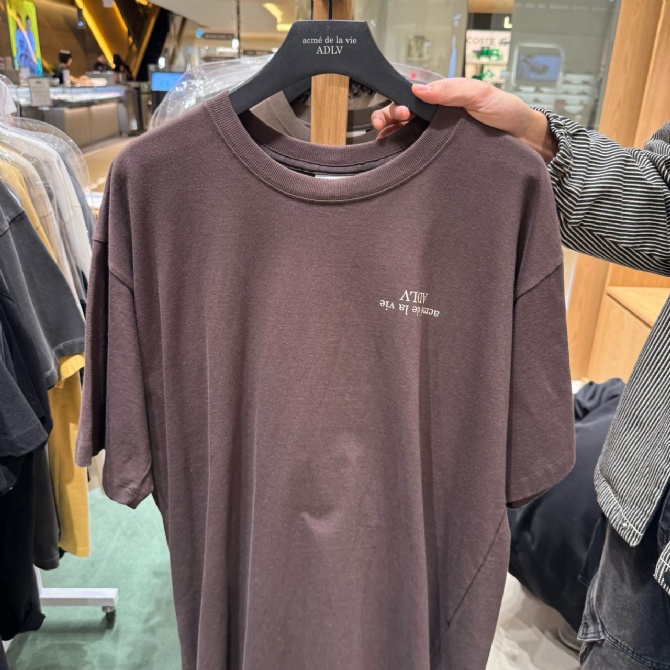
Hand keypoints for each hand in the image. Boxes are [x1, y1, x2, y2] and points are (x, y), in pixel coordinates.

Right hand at [372, 78, 557, 162]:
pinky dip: (404, 160)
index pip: (408, 99)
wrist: (525, 143)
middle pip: (400, 120)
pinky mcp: (442, 162)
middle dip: (386, 119)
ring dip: (390, 139)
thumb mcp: (480, 94)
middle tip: (386, 126)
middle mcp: (434, 122)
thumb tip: (417, 89)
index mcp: (441, 101)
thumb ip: (451, 91)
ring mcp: (437, 143)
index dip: (396, 105)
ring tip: (386, 143)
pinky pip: (419, 162)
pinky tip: (398, 162)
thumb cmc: (505, 113)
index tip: (400, 113)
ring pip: (404, 140)